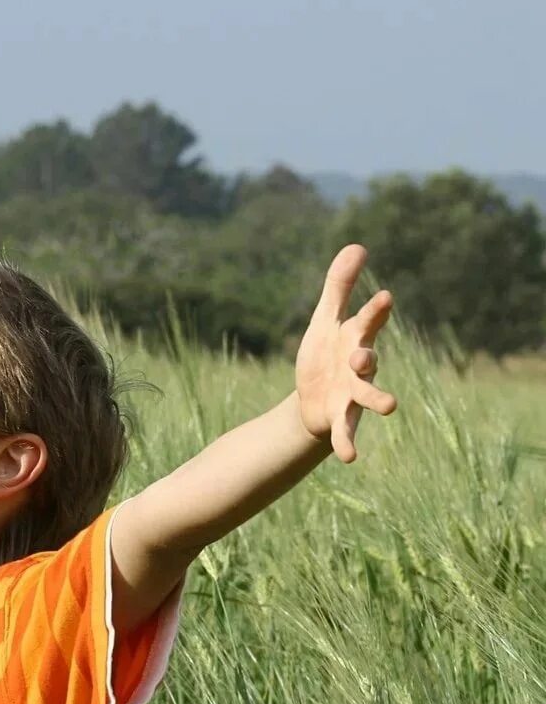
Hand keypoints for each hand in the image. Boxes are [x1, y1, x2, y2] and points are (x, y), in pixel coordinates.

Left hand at [295, 245, 399, 462]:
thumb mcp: (324, 320)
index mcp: (354, 339)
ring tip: (391, 406)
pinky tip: (350, 457)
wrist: (312, 398)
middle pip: (368, 360)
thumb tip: (357, 245)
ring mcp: (352, 394)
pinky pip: (347, 432)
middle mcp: (358, 367)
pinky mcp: (341, 418)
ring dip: (378, 400)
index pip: (366, 322)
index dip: (375, 311)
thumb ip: (339, 286)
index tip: (384, 297)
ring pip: (368, 397)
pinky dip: (348, 444)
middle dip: (368, 357)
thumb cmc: (324, 355)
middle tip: (364, 355)